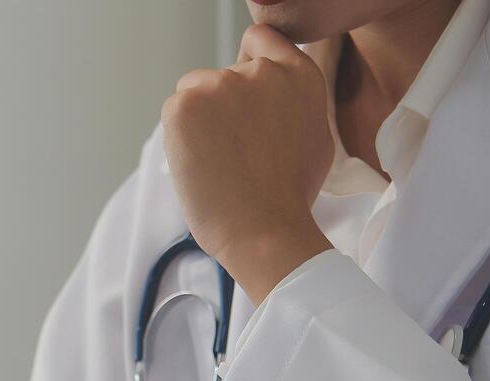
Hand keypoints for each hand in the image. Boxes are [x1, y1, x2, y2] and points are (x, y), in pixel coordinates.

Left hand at [161, 24, 334, 303]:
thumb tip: (271, 91)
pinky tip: (202, 164)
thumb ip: (291, 100)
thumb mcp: (314, 134)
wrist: (264, 230)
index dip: (248, 64)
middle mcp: (261, 71)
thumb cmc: (289, 196)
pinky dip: (180, 136)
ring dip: (200, 121)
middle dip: (223, 106)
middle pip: (223, 73)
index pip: (260, 40)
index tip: (245, 97)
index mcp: (298, 74)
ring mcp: (221, 84)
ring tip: (220, 162)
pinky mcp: (185, 104)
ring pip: (195, 92)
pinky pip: (175, 111)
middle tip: (235, 152)